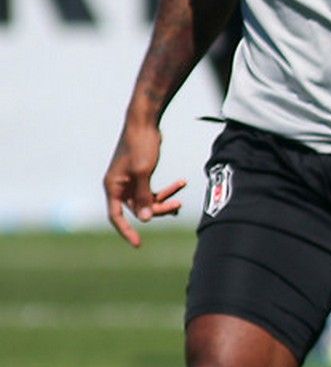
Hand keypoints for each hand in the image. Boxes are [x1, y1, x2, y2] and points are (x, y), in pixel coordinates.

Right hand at [103, 122, 186, 247]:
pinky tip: (182, 183)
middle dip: (156, 210)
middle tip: (177, 206)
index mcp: (113, 186)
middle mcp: (119, 185)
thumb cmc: (140, 145)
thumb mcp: (143, 172)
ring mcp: (130, 180)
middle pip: (137, 208)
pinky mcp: (141, 175)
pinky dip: (165, 190)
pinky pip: (151, 190)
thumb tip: (144, 219)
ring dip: (163, 200)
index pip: (116, 216)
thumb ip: (143, 196)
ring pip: (146, 200)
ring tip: (180, 198)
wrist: (144, 122)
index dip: (126, 231)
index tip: (138, 243)